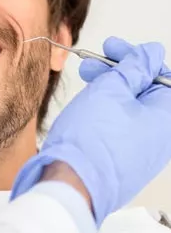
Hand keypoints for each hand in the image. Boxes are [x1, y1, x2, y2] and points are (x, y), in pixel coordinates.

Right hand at [11, 37, 170, 225]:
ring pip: (130, 108)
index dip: (136, 57)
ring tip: (84, 81)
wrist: (70, 183)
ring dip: (109, 89)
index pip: (161, 75)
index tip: (114, 49)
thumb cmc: (90, 140)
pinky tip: (88, 104)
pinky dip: (107, 110)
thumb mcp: (111, 89)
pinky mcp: (125, 160)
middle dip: (118, 72)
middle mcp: (161, 137)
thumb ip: (134, 67)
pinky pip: (122, 127)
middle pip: (145, 92)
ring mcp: (143, 151)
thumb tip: (150, 54)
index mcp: (166, 117)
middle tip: (93, 64)